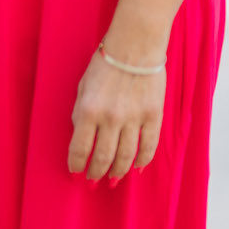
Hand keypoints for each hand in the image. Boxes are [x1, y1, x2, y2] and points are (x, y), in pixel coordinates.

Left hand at [68, 45, 165, 181]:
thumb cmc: (104, 65)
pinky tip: (136, 168)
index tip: (75, 172)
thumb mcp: (82, 87)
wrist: (134, 47)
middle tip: (94, 181)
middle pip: (103, 157)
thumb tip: (82, 138)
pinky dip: (142, 161)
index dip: (76, 165)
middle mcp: (110, 118)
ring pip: (126, 157)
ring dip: (118, 172)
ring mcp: (134, 119)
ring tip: (114, 180)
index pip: (79, 148)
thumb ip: (81, 113)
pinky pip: (149, 146)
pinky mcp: (153, 116)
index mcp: (88, 110)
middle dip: (97, 173)